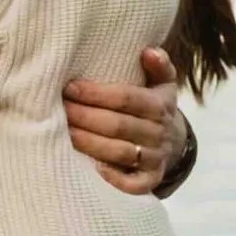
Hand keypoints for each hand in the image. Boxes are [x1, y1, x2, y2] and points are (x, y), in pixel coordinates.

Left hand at [63, 46, 191, 195]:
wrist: (174, 142)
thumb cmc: (154, 106)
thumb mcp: (163, 84)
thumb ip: (159, 66)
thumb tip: (149, 51)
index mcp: (160, 106)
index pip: (127, 98)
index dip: (97, 94)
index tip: (70, 88)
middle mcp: (159, 133)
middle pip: (118, 125)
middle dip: (86, 117)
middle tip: (60, 109)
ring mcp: (155, 158)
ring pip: (120, 152)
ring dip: (90, 143)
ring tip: (64, 132)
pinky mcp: (150, 179)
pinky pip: (134, 184)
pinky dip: (115, 178)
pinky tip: (93, 167)